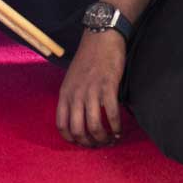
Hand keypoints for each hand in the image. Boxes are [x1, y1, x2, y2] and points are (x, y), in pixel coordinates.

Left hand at [57, 31, 128, 146]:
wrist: (102, 37)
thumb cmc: (88, 58)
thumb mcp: (72, 78)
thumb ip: (72, 97)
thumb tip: (77, 118)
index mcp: (65, 93)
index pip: (62, 125)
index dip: (72, 139)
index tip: (82, 142)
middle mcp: (76, 94)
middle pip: (78, 130)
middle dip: (89, 143)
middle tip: (99, 145)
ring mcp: (92, 90)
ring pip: (94, 126)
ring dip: (104, 138)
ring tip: (111, 140)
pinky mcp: (108, 86)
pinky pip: (112, 113)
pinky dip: (116, 126)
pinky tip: (120, 130)